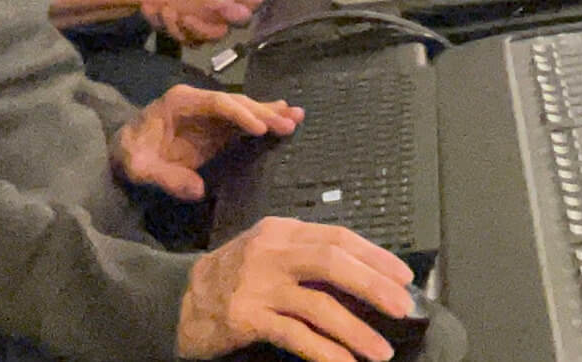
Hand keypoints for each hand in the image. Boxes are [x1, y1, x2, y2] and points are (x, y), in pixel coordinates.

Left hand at [115, 84, 300, 199]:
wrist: (126, 149)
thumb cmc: (130, 154)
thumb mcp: (138, 167)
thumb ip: (166, 177)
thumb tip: (198, 190)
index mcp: (181, 102)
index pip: (217, 103)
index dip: (239, 114)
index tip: (259, 128)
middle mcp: (199, 101)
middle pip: (236, 102)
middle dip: (263, 113)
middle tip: (288, 123)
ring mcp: (209, 114)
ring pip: (244, 109)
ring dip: (270, 113)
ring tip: (297, 116)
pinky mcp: (216, 128)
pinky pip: (243, 122)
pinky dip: (263, 121)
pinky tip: (284, 120)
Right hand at [176, 216, 415, 361]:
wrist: (178, 300)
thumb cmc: (231, 278)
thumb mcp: (268, 254)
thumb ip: (307, 258)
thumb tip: (364, 278)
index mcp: (281, 231)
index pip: (337, 236)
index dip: (374, 256)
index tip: (403, 275)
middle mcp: (270, 253)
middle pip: (332, 262)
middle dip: (373, 285)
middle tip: (401, 306)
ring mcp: (257, 285)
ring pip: (317, 304)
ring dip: (355, 330)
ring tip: (379, 350)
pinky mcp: (246, 317)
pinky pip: (296, 335)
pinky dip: (325, 351)